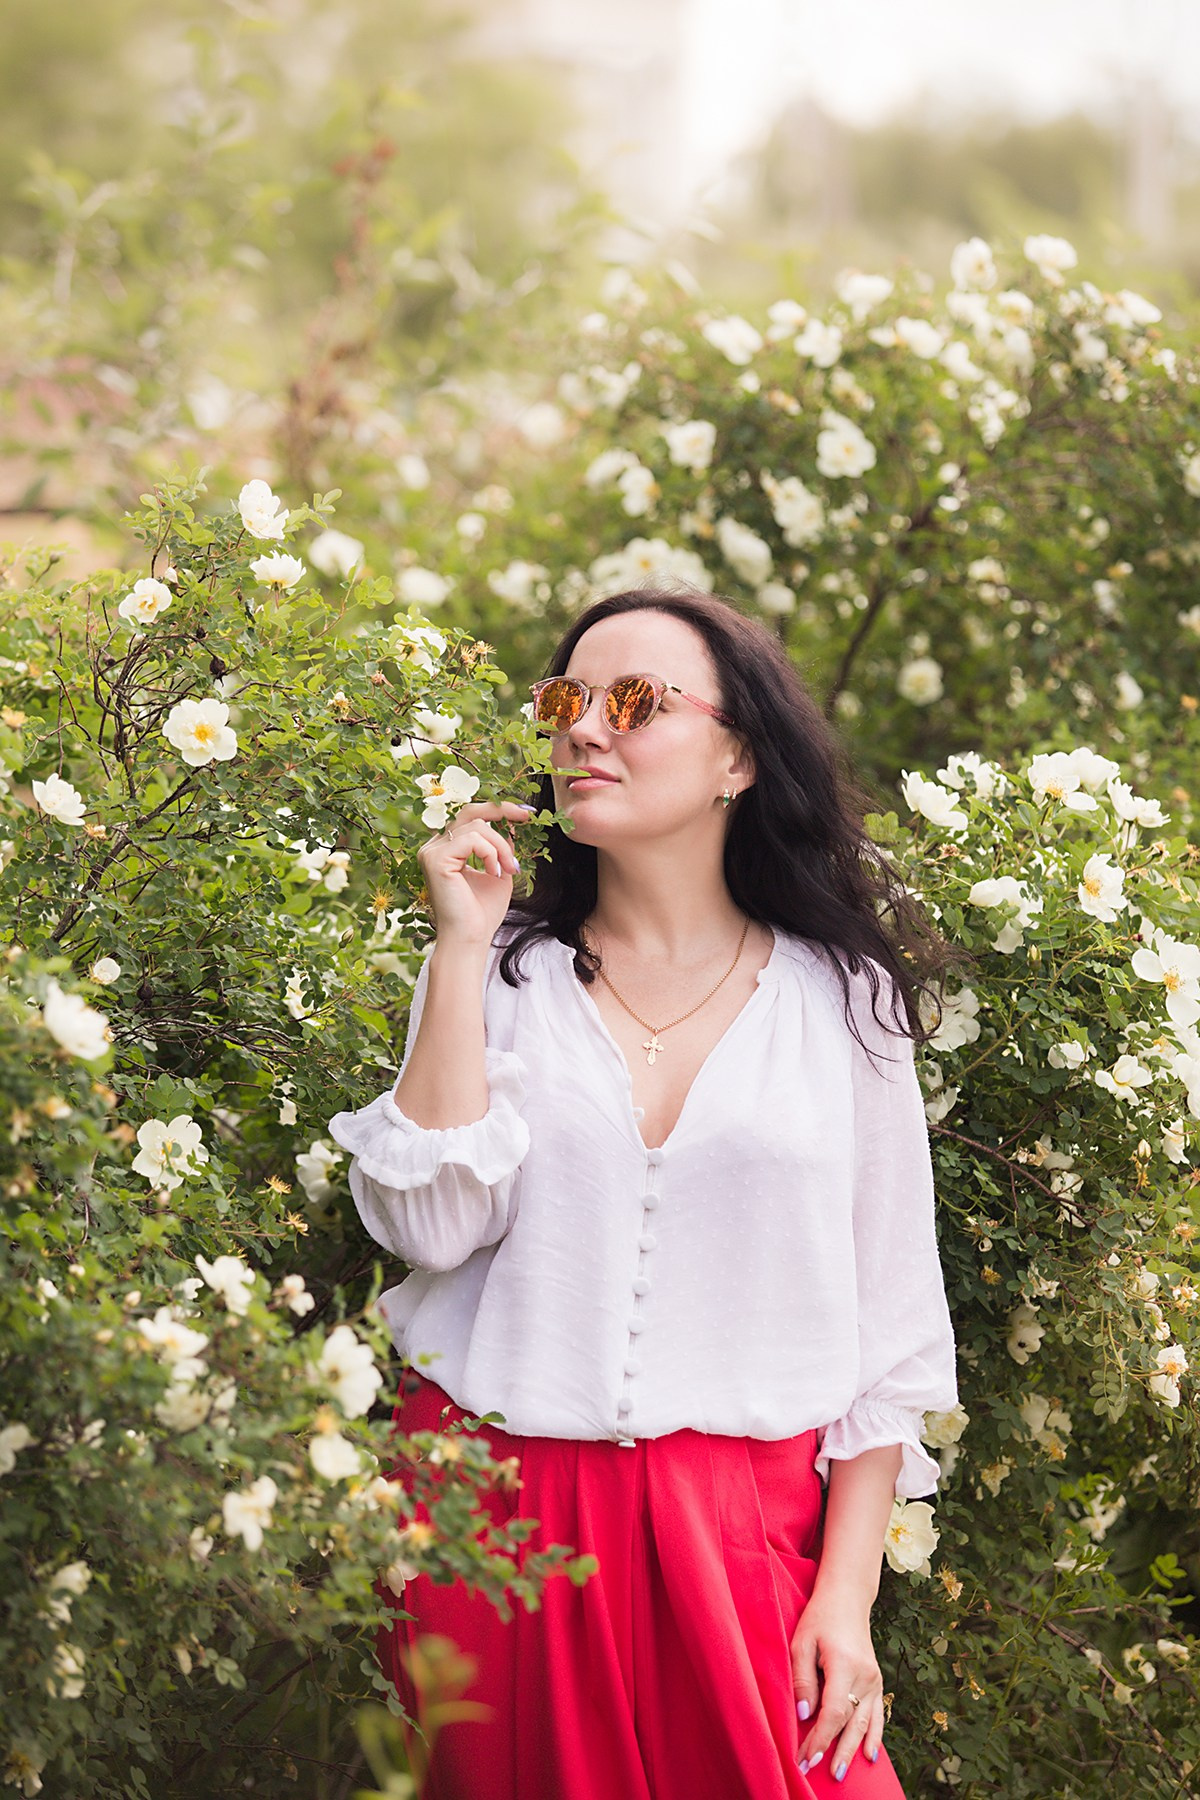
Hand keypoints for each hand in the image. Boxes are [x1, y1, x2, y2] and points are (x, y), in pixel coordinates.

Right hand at [416, 800, 535, 948]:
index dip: (498, 810)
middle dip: (502, 810)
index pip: (470, 817)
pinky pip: (472, 838)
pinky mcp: (435, 859)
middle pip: (470, 811)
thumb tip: (510, 824)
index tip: (526, 813)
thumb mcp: (498, 872)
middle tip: (528, 816)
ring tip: (509, 870)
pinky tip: (495, 873)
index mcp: (446, 849)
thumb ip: (500, 848)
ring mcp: (432, 852)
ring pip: (477, 825)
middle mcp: (434, 847)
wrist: (470, 939)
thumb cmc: (482, 913)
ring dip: (502, 847)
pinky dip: (491, 853)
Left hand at [791, 1594, 885, 1781]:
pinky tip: (870, 1755)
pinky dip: (874, 1736)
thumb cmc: (819, 1618)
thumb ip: (803, 1679)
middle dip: (834, 1750)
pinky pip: (877, 1714)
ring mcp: (874, 1679)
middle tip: (818, 1772)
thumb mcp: (801, 1642)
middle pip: (850, 1722)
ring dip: (852, 1749)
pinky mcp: (877, 1680)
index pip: (833, 1712)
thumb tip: (804, 1715)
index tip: (805, 1758)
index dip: (820, 1738)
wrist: (847, 1599)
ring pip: (865, 1723)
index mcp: (845, 1664)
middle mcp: (865, 1675)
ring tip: (841, 1773)